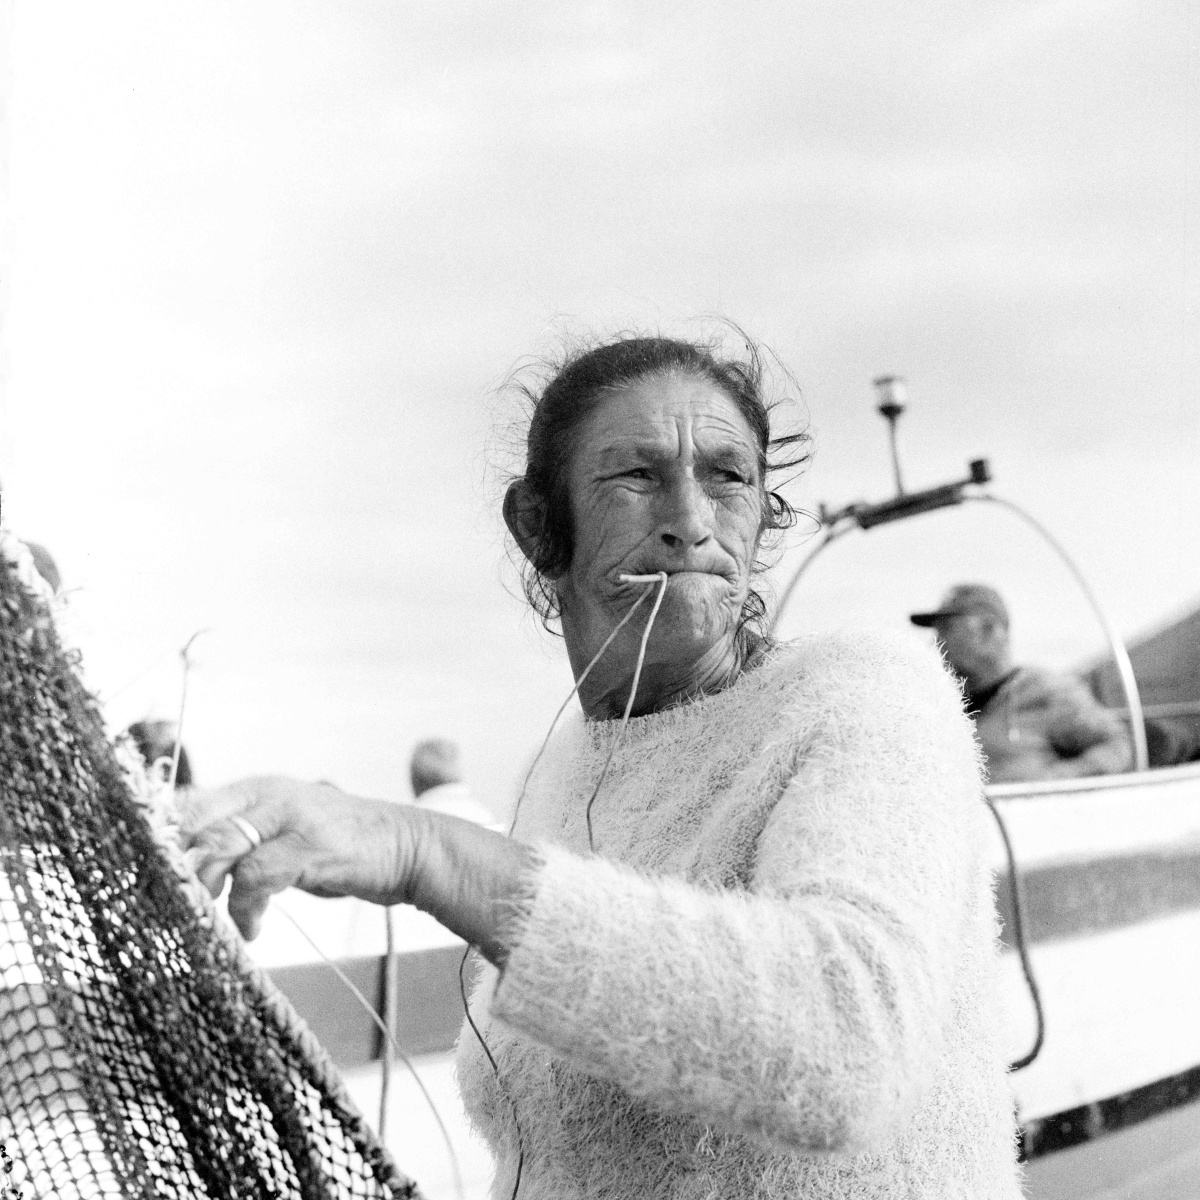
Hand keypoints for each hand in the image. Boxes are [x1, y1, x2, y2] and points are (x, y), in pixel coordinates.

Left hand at [179, 775, 539, 964]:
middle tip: (171, 906)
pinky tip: (252, 930)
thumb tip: (187, 868)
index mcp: (258, 787)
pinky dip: (244, 909)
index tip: (145, 875)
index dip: (159, 836)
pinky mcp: (312, 847)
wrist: (409, 846)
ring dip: (206, 892)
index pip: (188, 801)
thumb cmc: (342, 846)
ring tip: (210, 921)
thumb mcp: (287, 833)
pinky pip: (257, 878)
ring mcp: (292, 817)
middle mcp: (270, 793)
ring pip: (220, 848)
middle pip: (195, 822)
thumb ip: (244, 841)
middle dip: (174, 868)